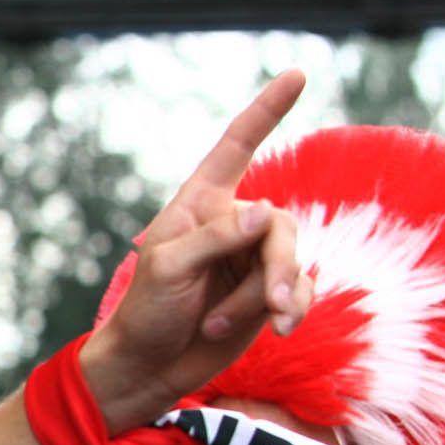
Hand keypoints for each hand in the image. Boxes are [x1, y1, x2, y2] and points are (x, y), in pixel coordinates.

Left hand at [80, 71, 317, 432]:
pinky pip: (300, 290)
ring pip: (290, 261)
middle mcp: (231, 226)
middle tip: (269, 306)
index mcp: (200, 205)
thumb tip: (266, 213)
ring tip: (229, 323)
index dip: (266, 112)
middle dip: (275, 267)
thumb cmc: (144, 314)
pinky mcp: (266, 295)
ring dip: (271, 296)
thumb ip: (217, 238)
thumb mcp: (170, 269)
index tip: (297, 74)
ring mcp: (251, 261)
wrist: (148, 370)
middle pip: (279, 225)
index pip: (236, 148)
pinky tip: (279, 330)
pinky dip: (292, 310)